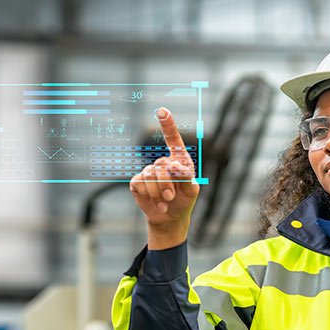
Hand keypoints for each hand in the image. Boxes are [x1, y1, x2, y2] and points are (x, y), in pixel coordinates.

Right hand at [128, 107, 199, 229]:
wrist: (170, 218)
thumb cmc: (184, 201)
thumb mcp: (192, 190)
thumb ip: (186, 176)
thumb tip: (173, 164)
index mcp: (178, 160)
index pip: (173, 140)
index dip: (167, 125)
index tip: (162, 110)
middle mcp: (162, 163)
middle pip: (161, 166)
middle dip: (167, 184)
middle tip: (172, 197)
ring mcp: (148, 172)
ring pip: (150, 176)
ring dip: (159, 192)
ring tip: (166, 202)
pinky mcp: (137, 182)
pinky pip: (140, 184)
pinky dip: (150, 196)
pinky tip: (158, 204)